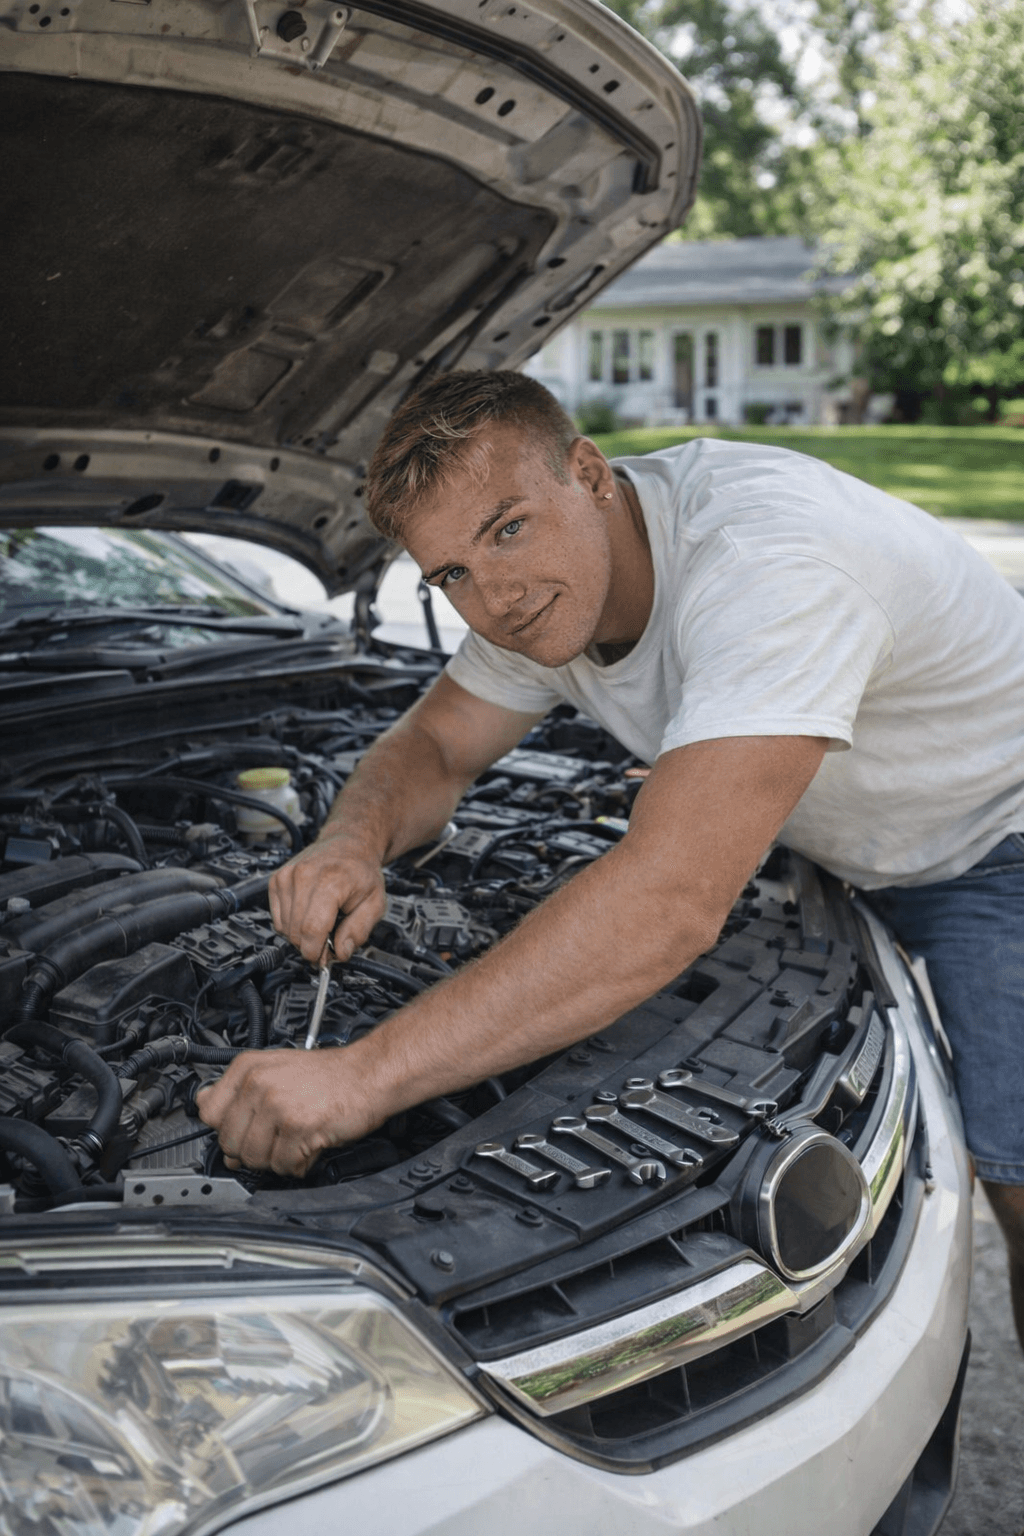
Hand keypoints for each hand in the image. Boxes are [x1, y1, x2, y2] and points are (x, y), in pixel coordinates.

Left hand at [195, 1048, 380, 1176]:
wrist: (370, 1074)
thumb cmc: (329, 1075)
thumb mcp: (276, 1069)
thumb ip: (241, 1092)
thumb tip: (210, 1118)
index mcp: (248, 1067)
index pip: (208, 1113)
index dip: (227, 1128)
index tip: (243, 1129)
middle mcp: (258, 1084)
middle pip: (229, 1142)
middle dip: (252, 1149)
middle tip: (276, 1139)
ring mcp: (277, 1105)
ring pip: (253, 1158)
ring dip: (275, 1159)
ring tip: (294, 1141)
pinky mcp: (298, 1127)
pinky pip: (282, 1166)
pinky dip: (297, 1164)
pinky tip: (309, 1146)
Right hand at [269, 831, 386, 963]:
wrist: (348, 844)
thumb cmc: (361, 871)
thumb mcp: (375, 903)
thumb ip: (359, 931)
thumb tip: (341, 952)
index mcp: (330, 880)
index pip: (312, 929)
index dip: (317, 951)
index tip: (325, 957)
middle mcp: (304, 876)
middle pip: (296, 931)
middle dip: (311, 945)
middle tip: (328, 939)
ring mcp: (287, 876)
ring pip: (284, 928)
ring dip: (301, 934)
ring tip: (321, 922)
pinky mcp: (277, 879)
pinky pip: (277, 918)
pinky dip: (291, 923)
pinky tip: (308, 913)